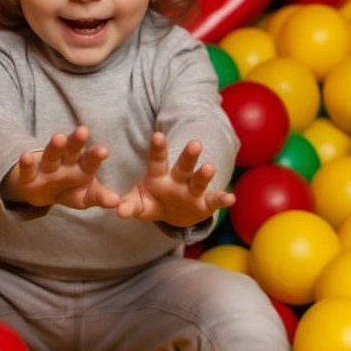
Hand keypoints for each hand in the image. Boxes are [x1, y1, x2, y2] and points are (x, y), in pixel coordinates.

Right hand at [4, 126, 121, 210]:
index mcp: (82, 167)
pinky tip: (25, 155)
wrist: (42, 192)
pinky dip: (26, 164)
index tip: (104, 150)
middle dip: (76, 142)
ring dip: (54, 147)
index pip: (90, 160)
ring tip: (58, 137)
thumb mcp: (85, 196)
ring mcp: (46, 168)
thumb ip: (101, 197)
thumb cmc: (69, 190)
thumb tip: (119, 203)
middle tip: (83, 130)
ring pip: (51, 155)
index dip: (95, 156)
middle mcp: (65, 163)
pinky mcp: (29, 177)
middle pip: (72, 151)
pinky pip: (27, 170)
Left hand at [116, 132, 235, 226]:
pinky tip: (231, 199)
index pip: (157, 160)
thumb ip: (128, 206)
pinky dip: (222, 200)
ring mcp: (191, 191)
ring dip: (204, 174)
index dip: (158, 148)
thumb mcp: (138, 204)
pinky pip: (214, 202)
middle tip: (195, 143)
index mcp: (158, 176)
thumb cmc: (151, 203)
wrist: (171, 215)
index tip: (157, 135)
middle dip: (188, 156)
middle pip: (183, 166)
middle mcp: (177, 180)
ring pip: (198, 181)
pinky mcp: (204, 205)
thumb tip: (118, 212)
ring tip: (210, 167)